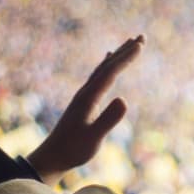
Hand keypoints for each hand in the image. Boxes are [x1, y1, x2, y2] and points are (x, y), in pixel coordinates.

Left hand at [28, 35, 143, 184]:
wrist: (52, 157)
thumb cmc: (74, 150)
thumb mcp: (94, 138)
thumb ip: (108, 119)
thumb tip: (124, 99)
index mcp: (89, 97)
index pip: (110, 72)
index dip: (126, 58)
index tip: (140, 45)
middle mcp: (86, 92)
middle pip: (107, 66)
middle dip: (125, 51)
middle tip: (142, 37)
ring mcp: (84, 95)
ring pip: (103, 69)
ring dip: (118, 55)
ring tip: (129, 44)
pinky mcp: (85, 101)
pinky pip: (98, 76)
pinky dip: (107, 65)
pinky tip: (108, 60)